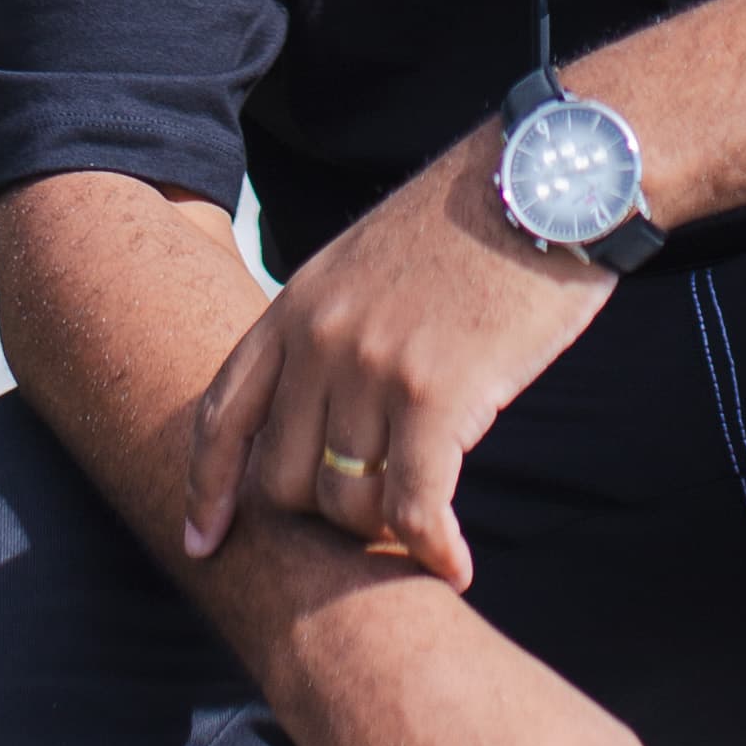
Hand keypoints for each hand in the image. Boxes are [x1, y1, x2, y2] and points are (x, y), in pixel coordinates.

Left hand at [184, 135, 606, 586]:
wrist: (543, 180)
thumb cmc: (472, 224)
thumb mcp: (367, 264)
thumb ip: (330, 331)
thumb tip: (321, 414)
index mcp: (295, 306)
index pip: (222, 417)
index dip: (207, 490)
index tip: (202, 545)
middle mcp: (319, 339)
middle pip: (281, 482)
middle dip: (323, 518)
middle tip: (376, 524)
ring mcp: (372, 367)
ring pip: (346, 504)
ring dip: (384, 534)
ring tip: (425, 530)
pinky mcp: (436, 393)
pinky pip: (412, 506)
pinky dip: (431, 549)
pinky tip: (454, 565)